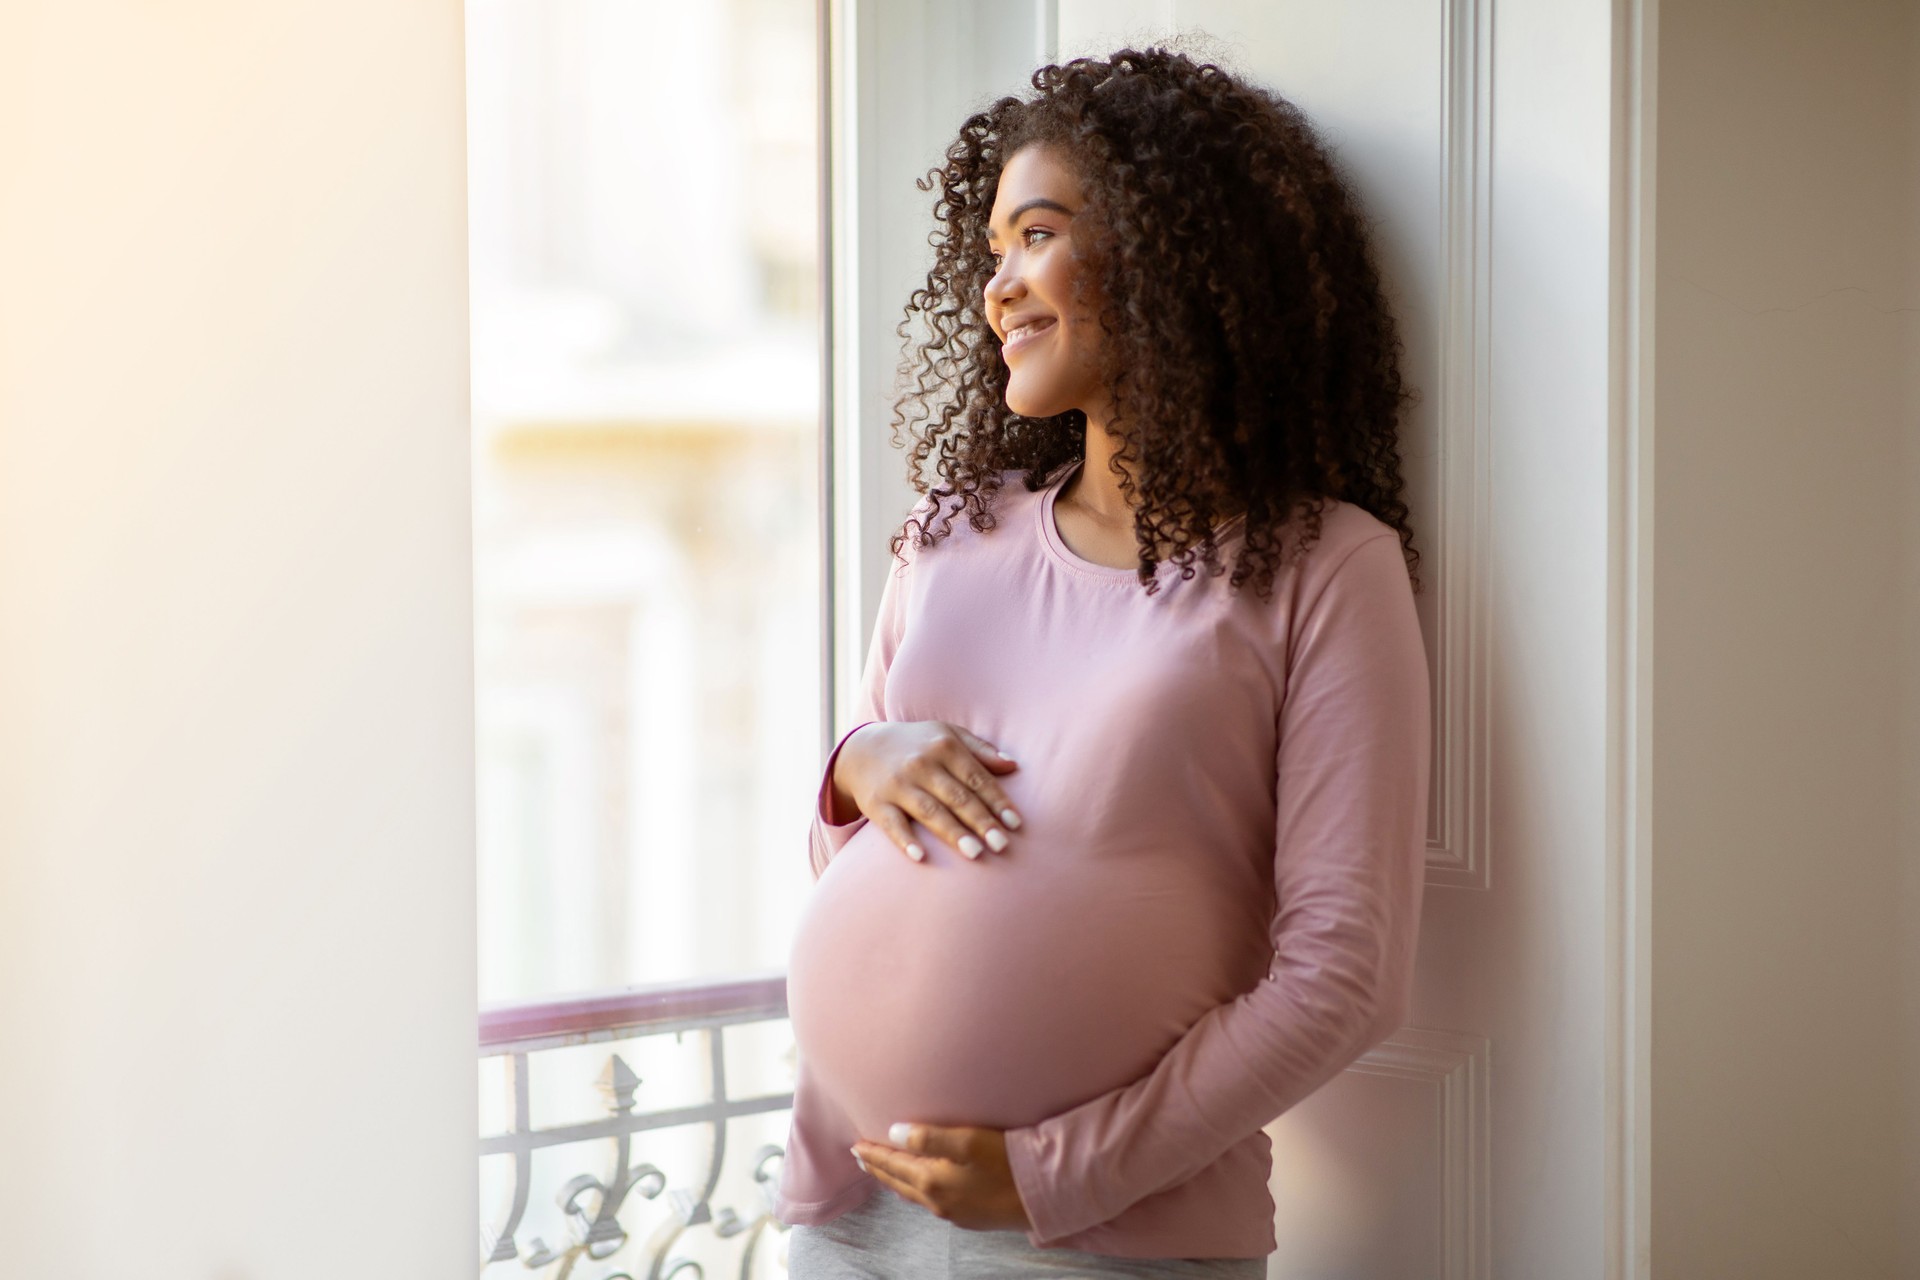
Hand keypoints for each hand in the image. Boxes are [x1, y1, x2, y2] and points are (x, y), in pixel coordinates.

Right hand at [831, 722, 1022, 863]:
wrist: (861, 749)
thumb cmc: (917, 745)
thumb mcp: (947, 735)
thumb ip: (980, 749)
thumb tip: (1013, 765)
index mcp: (944, 746)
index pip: (977, 778)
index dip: (997, 801)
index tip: (1015, 824)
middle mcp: (921, 764)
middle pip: (957, 797)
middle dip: (981, 821)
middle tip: (1002, 845)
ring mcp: (898, 784)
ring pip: (930, 811)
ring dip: (953, 833)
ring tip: (975, 853)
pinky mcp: (876, 803)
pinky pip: (892, 824)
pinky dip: (905, 840)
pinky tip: (920, 856)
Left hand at [851, 1122, 1032, 1231]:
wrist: (1043, 1196)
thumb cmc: (1008, 1162)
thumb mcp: (969, 1141)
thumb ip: (928, 1137)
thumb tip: (893, 1132)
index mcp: (933, 1182)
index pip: (893, 1165)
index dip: (873, 1154)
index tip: (855, 1145)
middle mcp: (938, 1202)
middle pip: (898, 1183)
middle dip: (878, 1169)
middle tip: (860, 1157)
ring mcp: (954, 1213)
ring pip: (913, 1195)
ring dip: (895, 1180)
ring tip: (884, 1170)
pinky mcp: (969, 1217)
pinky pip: (931, 1202)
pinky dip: (915, 1190)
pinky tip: (921, 1185)